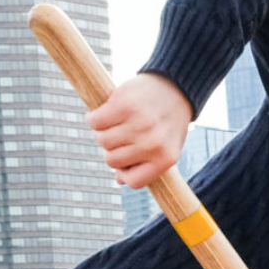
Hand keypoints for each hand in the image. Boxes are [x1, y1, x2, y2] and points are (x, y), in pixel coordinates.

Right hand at [86, 72, 192, 187]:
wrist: (175, 88)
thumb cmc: (168, 122)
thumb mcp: (166, 148)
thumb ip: (146, 166)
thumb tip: (118, 180)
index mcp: (165, 159)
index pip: (133, 181)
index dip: (124, 172)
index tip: (125, 161)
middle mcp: (152, 144)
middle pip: (111, 160)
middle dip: (112, 149)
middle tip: (121, 136)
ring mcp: (137, 124)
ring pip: (101, 140)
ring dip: (103, 132)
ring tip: (115, 123)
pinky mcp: (122, 105)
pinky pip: (94, 121)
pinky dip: (95, 117)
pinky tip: (105, 113)